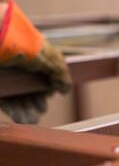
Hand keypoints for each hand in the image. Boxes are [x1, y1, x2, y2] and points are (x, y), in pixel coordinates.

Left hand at [0, 0, 71, 123]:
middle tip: (41, 108)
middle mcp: (18, 65)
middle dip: (37, 100)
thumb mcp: (50, 58)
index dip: (48, 86)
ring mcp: (6, 75)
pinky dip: (15, 111)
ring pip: (17, 95)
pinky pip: (6, 100)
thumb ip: (60, 73)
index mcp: (32, 54)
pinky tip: (24, 119)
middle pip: (30, 87)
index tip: (53, 93)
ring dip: (27, 109)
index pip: (43, 73)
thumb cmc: (24, 46)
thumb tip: (65, 89)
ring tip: (32, 119)